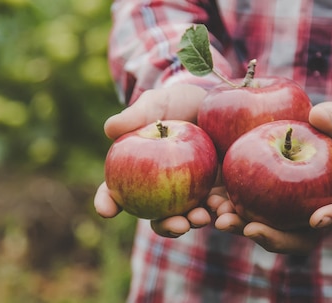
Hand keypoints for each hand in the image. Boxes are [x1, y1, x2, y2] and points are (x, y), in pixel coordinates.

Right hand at [94, 83, 215, 236]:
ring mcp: (191, 195)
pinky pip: (218, 210)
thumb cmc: (180, 102)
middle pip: (157, 217)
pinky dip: (221, 215)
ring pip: (188, 219)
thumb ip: (137, 114)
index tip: (106, 210)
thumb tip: (109, 128)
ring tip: (200, 218)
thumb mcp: (159, 103)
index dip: (106, 202)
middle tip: (176, 224)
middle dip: (165, 226)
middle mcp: (162, 191)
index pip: (115, 192)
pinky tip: (226, 213)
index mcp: (139, 173)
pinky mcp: (219, 193)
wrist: (218, 102)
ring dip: (192, 223)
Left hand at [212, 102, 331, 253]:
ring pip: (265, 232)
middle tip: (250, 229)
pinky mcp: (260, 208)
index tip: (316, 219)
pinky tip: (209, 203)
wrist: (307, 140)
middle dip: (273, 238)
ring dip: (242, 228)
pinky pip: (244, 215)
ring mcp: (284, 217)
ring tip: (222, 219)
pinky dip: (227, 211)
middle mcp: (311, 217)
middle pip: (296, 239)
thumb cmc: (329, 131)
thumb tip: (317, 116)